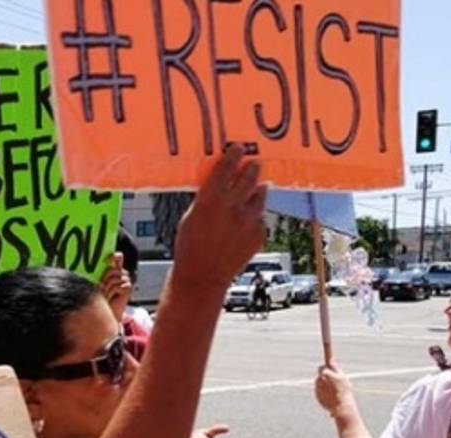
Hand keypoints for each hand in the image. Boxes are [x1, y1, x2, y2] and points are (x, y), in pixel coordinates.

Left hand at [99, 255, 132, 319]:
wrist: (108, 311)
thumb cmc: (102, 296)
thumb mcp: (100, 282)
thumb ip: (101, 273)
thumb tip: (99, 265)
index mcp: (116, 269)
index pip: (118, 257)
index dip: (113, 256)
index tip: (106, 260)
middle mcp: (123, 273)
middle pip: (112, 269)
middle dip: (104, 279)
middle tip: (100, 288)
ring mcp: (127, 280)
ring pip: (113, 279)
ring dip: (106, 288)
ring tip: (104, 294)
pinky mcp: (128, 288)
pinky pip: (116, 286)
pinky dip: (110, 293)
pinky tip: (110, 297)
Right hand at [172, 144, 267, 292]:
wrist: (202, 277)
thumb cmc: (190, 246)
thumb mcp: (191, 216)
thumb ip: (207, 197)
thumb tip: (220, 181)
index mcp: (210, 200)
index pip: (227, 167)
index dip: (234, 155)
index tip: (238, 148)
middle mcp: (232, 207)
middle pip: (249, 176)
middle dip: (251, 167)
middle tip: (253, 162)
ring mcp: (248, 221)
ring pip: (260, 194)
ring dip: (256, 190)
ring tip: (252, 190)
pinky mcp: (259, 233)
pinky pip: (260, 217)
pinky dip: (254, 217)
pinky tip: (243, 224)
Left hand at [314, 361, 355, 416]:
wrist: (341, 407)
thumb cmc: (344, 392)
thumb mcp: (343, 378)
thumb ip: (335, 369)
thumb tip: (330, 361)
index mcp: (327, 375)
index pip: (323, 366)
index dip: (322, 356)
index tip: (321, 343)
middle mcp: (320, 380)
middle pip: (321, 372)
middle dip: (325, 372)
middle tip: (333, 378)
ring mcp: (317, 387)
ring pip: (319, 380)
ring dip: (324, 381)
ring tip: (333, 389)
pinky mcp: (316, 394)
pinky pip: (318, 388)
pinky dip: (322, 389)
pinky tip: (330, 394)